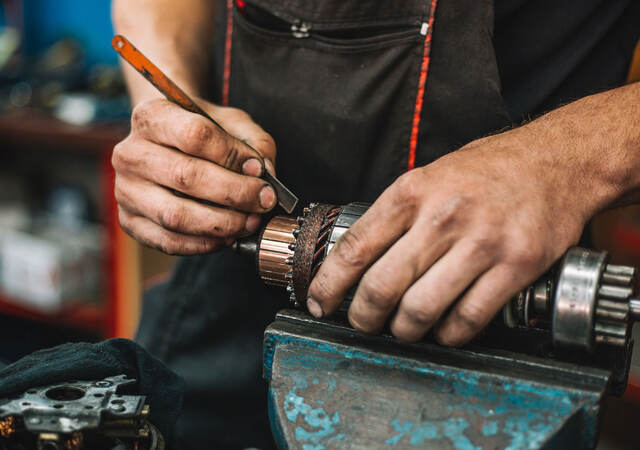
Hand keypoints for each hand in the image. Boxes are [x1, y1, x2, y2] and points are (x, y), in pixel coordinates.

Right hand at [112, 98, 276, 254]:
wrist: (167, 144)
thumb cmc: (201, 132)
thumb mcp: (231, 122)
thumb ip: (254, 142)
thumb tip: (265, 173)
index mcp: (152, 117)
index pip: (195, 135)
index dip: (232, 155)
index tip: (259, 169)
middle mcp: (131, 153)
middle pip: (186, 176)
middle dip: (235, 193)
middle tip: (264, 201)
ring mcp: (126, 190)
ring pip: (176, 215)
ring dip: (222, 224)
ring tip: (249, 222)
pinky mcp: (130, 221)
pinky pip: (169, 241)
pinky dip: (205, 244)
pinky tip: (228, 236)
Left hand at [307, 127, 591, 345]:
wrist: (556, 161)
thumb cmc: (487, 170)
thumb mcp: (430, 176)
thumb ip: (395, 214)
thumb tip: (356, 258)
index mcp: (412, 191)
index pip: (355, 248)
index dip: (330, 285)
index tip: (320, 303)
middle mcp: (442, 217)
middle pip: (381, 286)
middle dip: (363, 317)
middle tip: (363, 323)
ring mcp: (481, 243)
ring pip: (420, 309)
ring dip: (404, 330)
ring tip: (403, 328)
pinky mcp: (516, 265)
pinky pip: (468, 318)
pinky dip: (448, 334)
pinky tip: (444, 329)